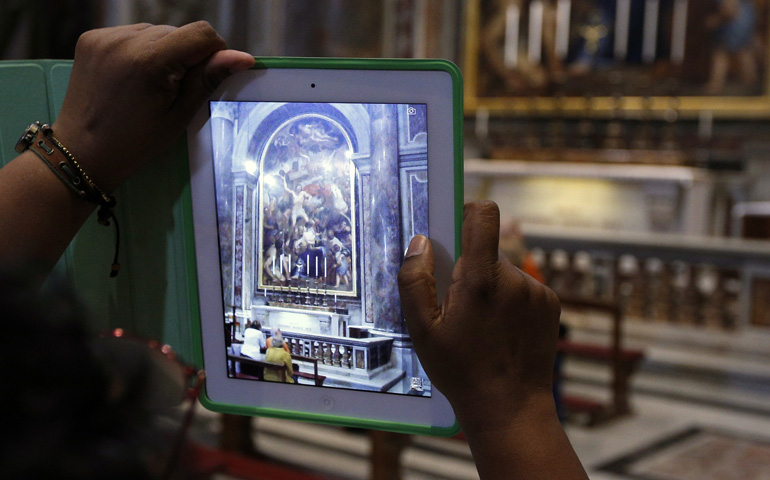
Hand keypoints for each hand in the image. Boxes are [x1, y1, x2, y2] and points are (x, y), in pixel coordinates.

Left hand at [52, 21, 254, 191]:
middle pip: (179, 31)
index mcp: (150, 62)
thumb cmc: (134, 142)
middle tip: (175, 90)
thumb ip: (208, 79)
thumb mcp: (179, 115)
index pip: (201, 33)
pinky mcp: (92, 38)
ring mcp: (105, 37)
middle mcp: (124, 41)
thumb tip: (242, 58)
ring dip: (164, 51)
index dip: (214, 52)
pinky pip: (132, 34)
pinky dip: (142, 50)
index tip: (208, 76)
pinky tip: (135, 77)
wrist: (81, 152)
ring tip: (152, 85)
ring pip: (157, 31)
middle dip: (186, 56)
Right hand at [398, 201, 560, 433]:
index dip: (468, 211)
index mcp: (481, 280)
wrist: (511, 407)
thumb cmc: (461, 371)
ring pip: (504, 270)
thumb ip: (415, 281)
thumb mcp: (422, 330)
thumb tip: (420, 242)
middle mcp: (514, 279)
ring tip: (481, 324)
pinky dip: (509, 300)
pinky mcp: (550, 304)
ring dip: (490, 286)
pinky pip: (522, 288)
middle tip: (457, 303)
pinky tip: (500, 330)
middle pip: (488, 249)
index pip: (483, 215)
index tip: (455, 226)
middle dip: (470, 267)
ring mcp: (537, 291)